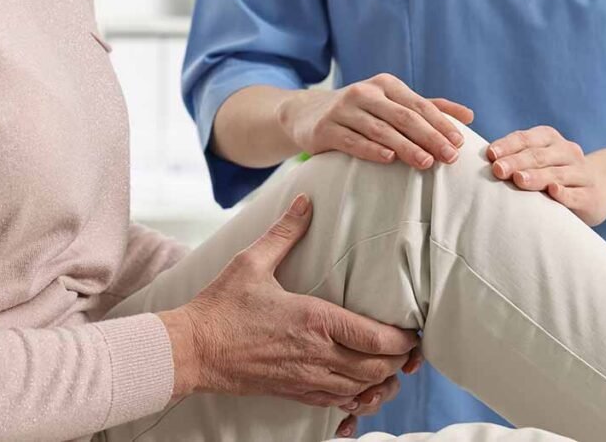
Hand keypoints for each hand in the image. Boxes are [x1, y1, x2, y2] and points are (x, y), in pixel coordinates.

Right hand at [159, 195, 420, 431]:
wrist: (193, 351)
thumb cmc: (221, 307)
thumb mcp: (252, 262)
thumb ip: (285, 232)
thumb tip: (305, 201)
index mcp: (315, 321)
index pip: (377, 339)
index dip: (403, 339)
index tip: (413, 329)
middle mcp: (318, 355)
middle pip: (379, 368)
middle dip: (400, 359)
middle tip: (409, 345)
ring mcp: (307, 379)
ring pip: (363, 389)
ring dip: (384, 379)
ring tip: (393, 364)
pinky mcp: (296, 394)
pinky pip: (340, 404)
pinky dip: (360, 397)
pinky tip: (363, 385)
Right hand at [276, 73, 474, 169]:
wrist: (306, 114)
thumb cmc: (360, 112)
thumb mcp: (392, 103)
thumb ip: (429, 108)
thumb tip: (469, 115)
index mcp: (386, 84)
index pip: (419, 105)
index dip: (441, 124)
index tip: (460, 144)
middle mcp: (365, 92)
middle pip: (403, 117)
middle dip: (429, 137)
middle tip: (449, 157)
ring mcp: (343, 109)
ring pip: (380, 129)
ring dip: (405, 146)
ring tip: (425, 162)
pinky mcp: (325, 128)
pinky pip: (351, 140)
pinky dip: (371, 149)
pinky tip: (388, 159)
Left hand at [487, 126, 605, 225]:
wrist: (599, 190)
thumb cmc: (554, 174)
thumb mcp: (538, 161)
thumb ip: (515, 159)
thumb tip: (484, 163)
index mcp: (550, 139)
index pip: (526, 139)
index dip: (508, 145)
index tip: (491, 155)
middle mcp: (568, 152)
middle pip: (539, 155)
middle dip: (517, 162)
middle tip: (498, 170)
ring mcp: (581, 174)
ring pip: (557, 173)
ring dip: (537, 176)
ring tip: (519, 180)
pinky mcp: (590, 196)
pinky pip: (576, 194)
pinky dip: (564, 193)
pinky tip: (553, 191)